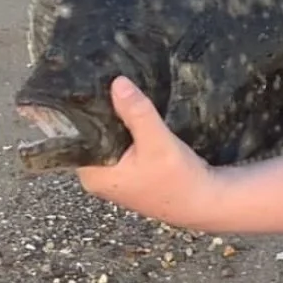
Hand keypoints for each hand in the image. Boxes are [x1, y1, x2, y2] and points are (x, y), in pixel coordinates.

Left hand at [76, 77, 220, 227]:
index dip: (83, 110)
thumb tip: (117, 83)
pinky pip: (122, 144)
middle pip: (93, 136)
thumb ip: (137, 113)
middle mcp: (99, 177)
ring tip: (120, 89)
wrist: (206, 202)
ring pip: (109, 139)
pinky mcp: (131, 173)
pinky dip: (129, 130)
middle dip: (102, 112)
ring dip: (118, 120)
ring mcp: (115, 176)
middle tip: (105, 79)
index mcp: (94, 175)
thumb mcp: (157, 143)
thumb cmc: (179, 180)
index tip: (88, 84)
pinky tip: (135, 112)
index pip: (76, 136)